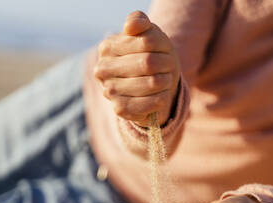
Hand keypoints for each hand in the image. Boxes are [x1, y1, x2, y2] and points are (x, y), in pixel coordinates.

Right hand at [93, 11, 180, 126]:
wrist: (150, 85)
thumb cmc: (149, 54)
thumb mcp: (147, 33)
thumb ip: (139, 22)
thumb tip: (131, 27)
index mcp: (107, 47)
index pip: (146, 42)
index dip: (162, 46)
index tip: (165, 50)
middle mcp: (102, 70)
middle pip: (148, 63)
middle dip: (166, 64)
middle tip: (170, 66)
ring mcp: (109, 91)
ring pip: (151, 83)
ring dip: (166, 82)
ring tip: (166, 80)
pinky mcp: (119, 109)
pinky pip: (149, 104)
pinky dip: (161, 98)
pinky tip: (161, 95)